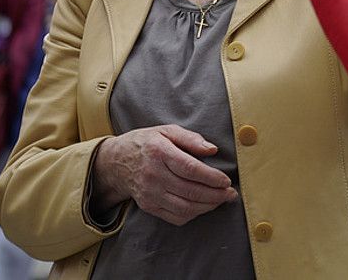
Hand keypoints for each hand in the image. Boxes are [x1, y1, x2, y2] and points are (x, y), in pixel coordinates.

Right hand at [92, 125, 235, 225]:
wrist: (117, 162)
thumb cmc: (147, 143)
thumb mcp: (167, 131)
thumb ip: (191, 138)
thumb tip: (212, 149)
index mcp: (159, 152)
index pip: (190, 169)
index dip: (211, 177)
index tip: (226, 180)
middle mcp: (153, 174)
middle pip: (190, 190)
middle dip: (215, 195)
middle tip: (230, 193)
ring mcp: (150, 193)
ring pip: (185, 207)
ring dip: (207, 206)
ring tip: (221, 200)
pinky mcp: (149, 206)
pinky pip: (176, 217)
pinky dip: (194, 214)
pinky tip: (204, 206)